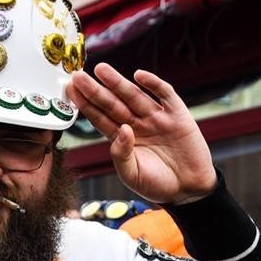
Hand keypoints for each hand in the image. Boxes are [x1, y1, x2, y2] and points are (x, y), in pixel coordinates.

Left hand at [66, 63, 216, 204]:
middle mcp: (137, 124)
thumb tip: (121, 129)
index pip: (100, 118)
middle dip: (96, 90)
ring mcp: (156, 118)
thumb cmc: (158, 184)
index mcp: (123, 139)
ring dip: (117, 82)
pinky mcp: (177, 115)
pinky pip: (164, 95)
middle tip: (78, 76)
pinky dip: (153, 84)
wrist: (189, 190)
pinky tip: (139, 76)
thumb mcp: (132, 175)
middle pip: (113, 104)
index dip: (86, 105)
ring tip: (101, 70)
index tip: (71, 91)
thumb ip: (121, 155)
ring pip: (134, 96)